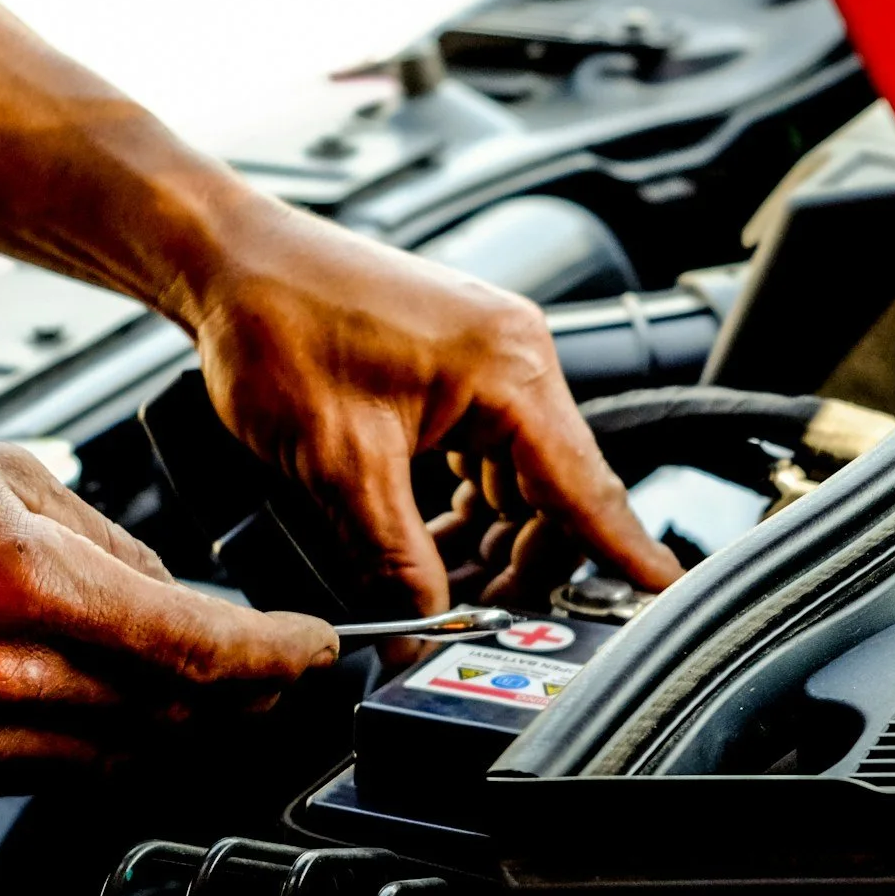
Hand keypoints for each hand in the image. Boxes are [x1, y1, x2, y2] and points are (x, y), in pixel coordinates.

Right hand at [0, 422, 335, 793]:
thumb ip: (103, 540)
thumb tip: (176, 592)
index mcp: (28, 583)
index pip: (197, 648)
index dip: (276, 660)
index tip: (316, 652)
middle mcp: (0, 675)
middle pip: (172, 715)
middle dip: (245, 700)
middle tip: (284, 677)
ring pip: (119, 757)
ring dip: (180, 732)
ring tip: (217, 698)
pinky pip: (47, 774)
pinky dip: (100, 747)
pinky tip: (112, 712)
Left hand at [184, 198, 681, 612]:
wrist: (228, 260)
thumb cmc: (278, 324)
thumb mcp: (338, 464)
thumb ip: (391, 559)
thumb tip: (420, 635)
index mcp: (510, 372)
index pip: (588, 490)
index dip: (626, 557)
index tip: (667, 602)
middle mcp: (516, 360)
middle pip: (557, 498)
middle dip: (524, 569)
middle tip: (478, 627)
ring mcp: (488, 362)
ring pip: (520, 485)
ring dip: (488, 544)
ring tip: (438, 593)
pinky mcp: (456, 370)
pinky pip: (485, 459)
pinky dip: (462, 510)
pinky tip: (421, 544)